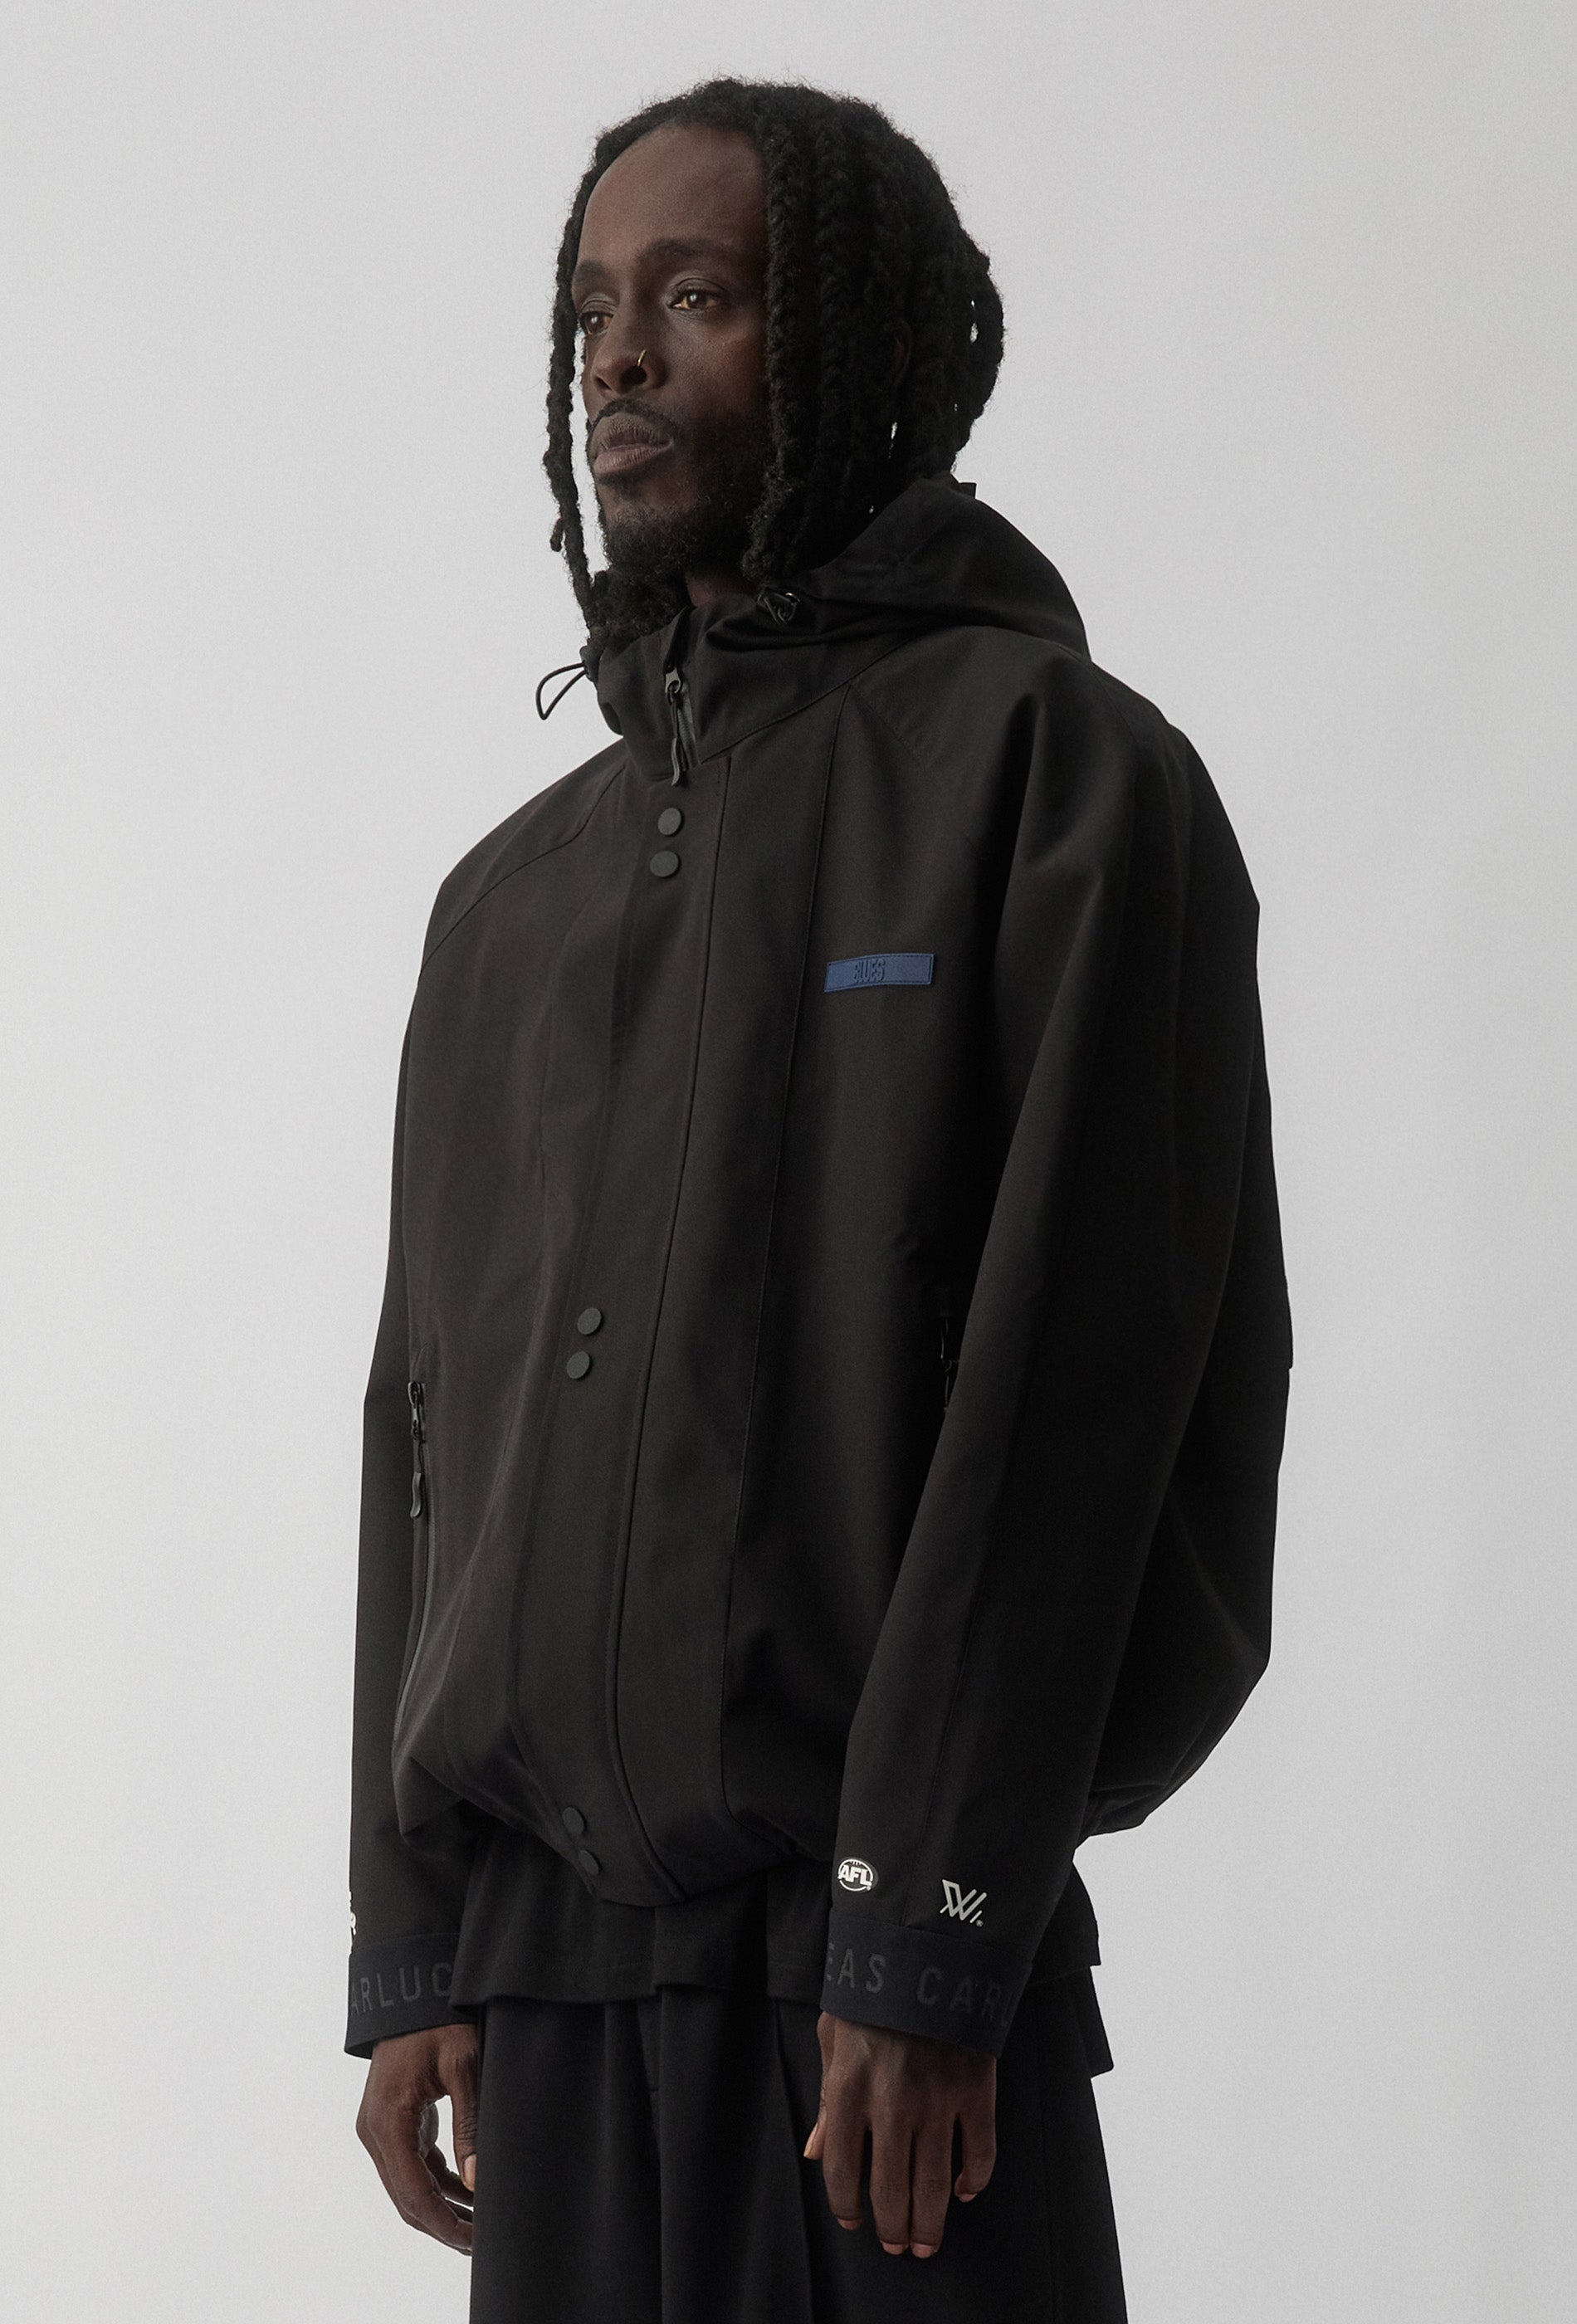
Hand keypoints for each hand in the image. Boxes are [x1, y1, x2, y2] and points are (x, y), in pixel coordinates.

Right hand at [356, 2023, 479, 2253]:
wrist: (410, 1991)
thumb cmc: (438, 2022)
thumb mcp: (462, 2067)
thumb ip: (469, 2125)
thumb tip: (477, 2181)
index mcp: (389, 2122)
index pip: (413, 2193)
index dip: (443, 2224)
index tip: (472, 2242)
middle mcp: (375, 2132)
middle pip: (406, 2198)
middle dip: (442, 2225)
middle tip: (480, 2243)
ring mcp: (379, 2128)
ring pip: (408, 2185)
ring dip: (441, 2207)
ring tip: (479, 2225)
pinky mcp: (391, 2123)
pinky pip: (412, 2164)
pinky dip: (437, 2182)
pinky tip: (467, 2193)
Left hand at [804, 2011, 995, 2257]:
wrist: (927, 1946)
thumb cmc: (872, 1991)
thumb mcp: (833, 2035)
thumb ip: (828, 2099)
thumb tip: (815, 2153)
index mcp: (849, 2090)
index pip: (842, 2171)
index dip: (847, 2205)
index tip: (854, 2221)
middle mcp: (891, 2104)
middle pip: (891, 2189)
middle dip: (893, 2227)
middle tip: (898, 2245)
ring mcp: (937, 2100)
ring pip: (934, 2183)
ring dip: (930, 2221)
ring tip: (927, 2242)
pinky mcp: (975, 2090)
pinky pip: (979, 2150)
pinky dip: (974, 2178)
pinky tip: (966, 2191)